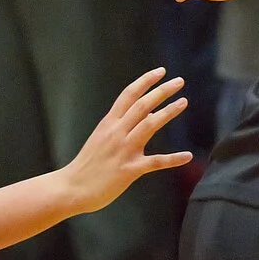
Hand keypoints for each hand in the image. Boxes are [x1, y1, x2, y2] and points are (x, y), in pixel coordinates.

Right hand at [61, 68, 192, 213]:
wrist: (71, 188)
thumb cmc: (87, 164)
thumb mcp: (101, 137)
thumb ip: (120, 125)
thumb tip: (145, 114)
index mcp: (109, 124)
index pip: (128, 95)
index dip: (145, 81)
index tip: (161, 71)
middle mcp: (117, 133)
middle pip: (142, 105)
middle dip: (161, 91)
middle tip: (179, 81)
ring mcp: (123, 150)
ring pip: (149, 125)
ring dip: (168, 112)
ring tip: (183, 102)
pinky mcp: (129, 170)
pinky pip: (155, 162)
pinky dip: (173, 159)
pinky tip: (188, 156)